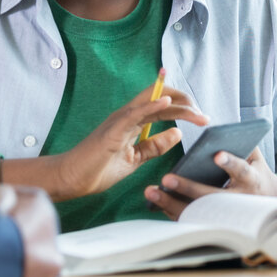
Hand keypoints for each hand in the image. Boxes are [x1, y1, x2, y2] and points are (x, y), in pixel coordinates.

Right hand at [2, 83, 207, 201]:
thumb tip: (178, 134)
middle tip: (204, 117)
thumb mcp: (135, 158)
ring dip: (177, 105)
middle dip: (186, 103)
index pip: (163, 105)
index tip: (202, 117)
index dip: (184, 106)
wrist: (72, 179)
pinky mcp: (112, 131)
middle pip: (162, 97)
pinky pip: (134, 114)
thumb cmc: (98, 169)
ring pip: (152, 102)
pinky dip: (151, 106)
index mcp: (133, 121)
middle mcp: (128, 115)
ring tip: (196, 112)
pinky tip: (166, 103)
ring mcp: (120, 120)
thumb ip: (155, 146)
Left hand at [144, 147, 276, 219]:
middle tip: (167, 178)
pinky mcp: (211, 222)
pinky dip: (171, 210)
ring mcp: (223, 215)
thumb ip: (242, 142)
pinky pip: (189, 219)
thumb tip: (224, 128)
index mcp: (251, 180)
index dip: (230, 163)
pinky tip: (155, 201)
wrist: (264, 205)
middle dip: (188, 187)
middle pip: (210, 196)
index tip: (216, 155)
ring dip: (171, 202)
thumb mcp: (255, 157)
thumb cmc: (255, 172)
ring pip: (195, 212)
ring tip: (151, 191)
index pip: (241, 170)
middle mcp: (237, 200)